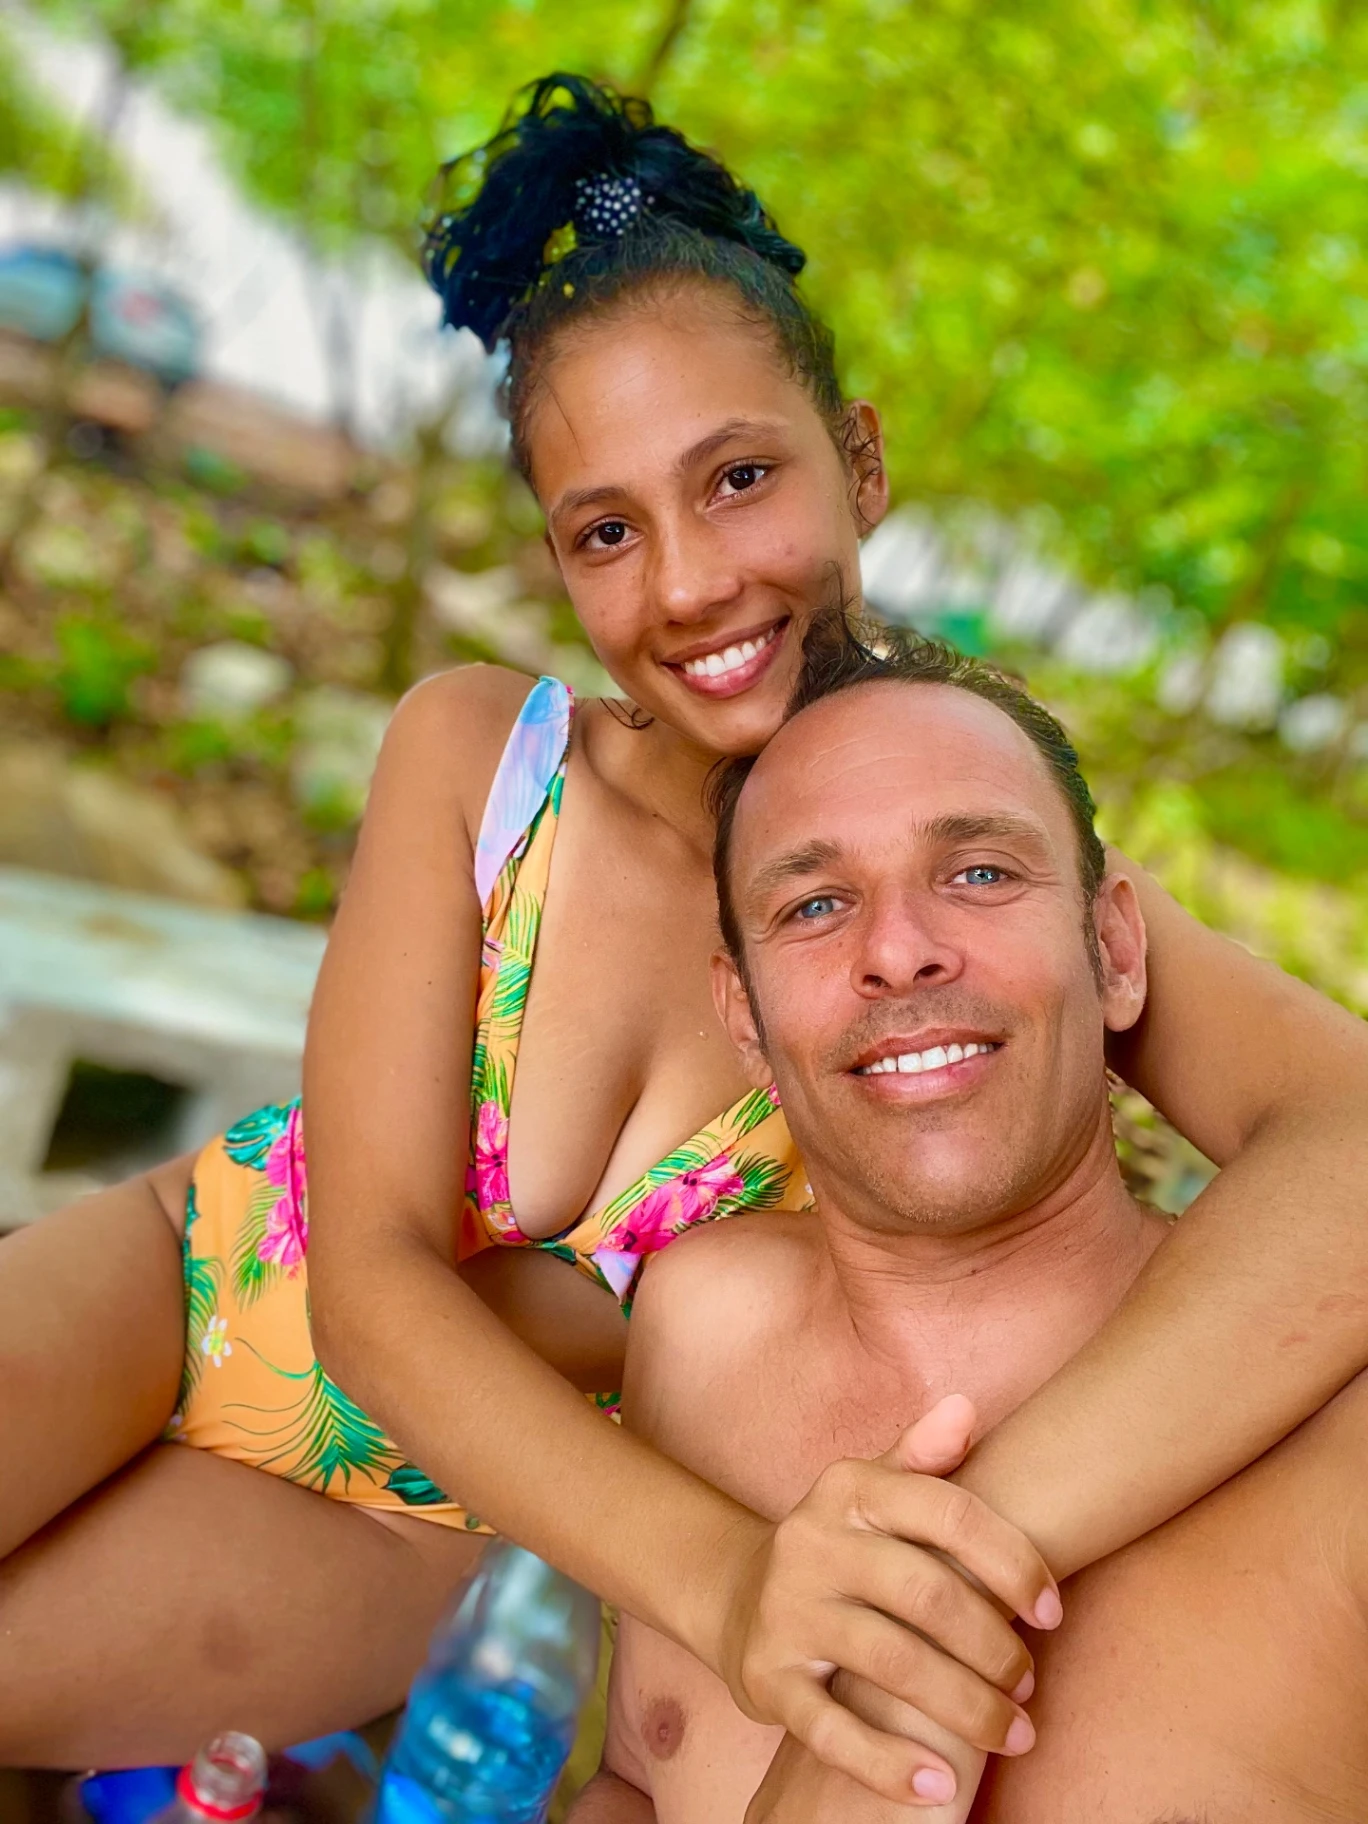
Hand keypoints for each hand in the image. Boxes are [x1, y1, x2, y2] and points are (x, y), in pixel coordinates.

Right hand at [717, 1395, 1060, 1804]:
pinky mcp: (769, 1679)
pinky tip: (938, 1784)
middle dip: (994, 1647)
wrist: (737, 1597)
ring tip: (1013, 1733)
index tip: (1054, 1610)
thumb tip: (966, 1409)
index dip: (1011, 1561)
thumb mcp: (872, 1489)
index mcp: (848, 1489)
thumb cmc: (840, 1545)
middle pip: (926, 1595)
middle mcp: (812, 1543)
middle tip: (1031, 1685)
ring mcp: (786, 1612)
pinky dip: (888, 1763)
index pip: (946, 1512)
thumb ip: (922, 1455)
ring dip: (966, 1708)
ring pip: (891, 1664)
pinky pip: (832, 1729)